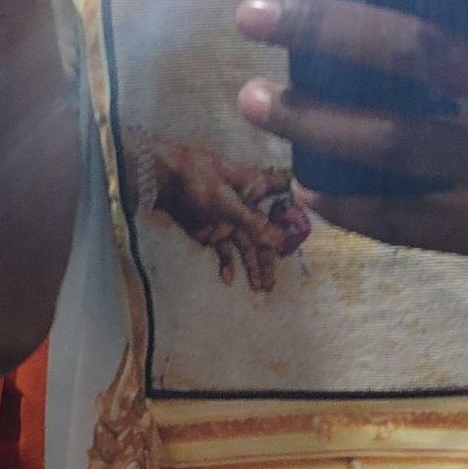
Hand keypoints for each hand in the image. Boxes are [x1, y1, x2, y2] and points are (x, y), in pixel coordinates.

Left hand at [131, 137, 313, 292]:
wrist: (160, 181)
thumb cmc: (197, 179)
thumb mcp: (228, 202)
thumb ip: (254, 223)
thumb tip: (281, 241)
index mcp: (255, 188)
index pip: (282, 191)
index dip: (295, 205)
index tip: (307, 224)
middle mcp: (246, 206)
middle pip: (266, 233)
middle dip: (273, 256)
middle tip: (277, 279)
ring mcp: (229, 220)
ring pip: (248, 247)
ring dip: (254, 267)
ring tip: (261, 288)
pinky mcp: (212, 233)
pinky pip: (225, 252)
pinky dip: (227, 265)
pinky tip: (228, 279)